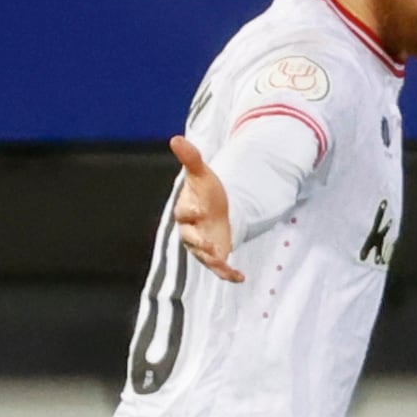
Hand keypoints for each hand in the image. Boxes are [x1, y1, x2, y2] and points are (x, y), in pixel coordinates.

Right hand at [169, 134, 243, 282]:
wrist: (219, 209)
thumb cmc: (206, 192)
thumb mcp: (202, 174)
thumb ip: (191, 159)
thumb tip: (176, 138)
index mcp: (185, 211)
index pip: (183, 213)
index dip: (191, 211)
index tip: (201, 208)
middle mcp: (191, 232)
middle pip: (190, 239)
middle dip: (198, 242)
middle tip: (209, 244)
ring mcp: (203, 246)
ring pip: (204, 257)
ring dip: (213, 261)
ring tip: (223, 262)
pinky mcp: (216, 256)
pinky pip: (219, 269)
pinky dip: (228, 274)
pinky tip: (240, 277)